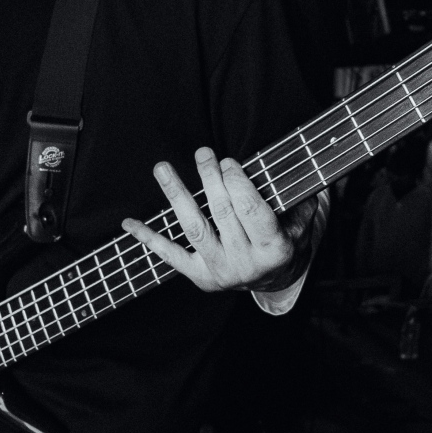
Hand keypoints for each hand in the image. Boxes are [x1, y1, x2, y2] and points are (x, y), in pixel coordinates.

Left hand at [123, 148, 298, 292]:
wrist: (275, 280)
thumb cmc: (287, 239)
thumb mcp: (301, 220)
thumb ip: (296, 197)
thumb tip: (290, 166)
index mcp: (274, 249)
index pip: (252, 210)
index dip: (238, 183)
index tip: (228, 161)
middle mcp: (246, 263)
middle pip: (222, 213)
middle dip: (210, 178)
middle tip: (203, 153)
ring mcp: (221, 272)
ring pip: (194, 228)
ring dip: (176, 195)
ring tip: (163, 168)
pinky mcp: (200, 277)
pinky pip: (171, 256)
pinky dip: (149, 239)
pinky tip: (130, 223)